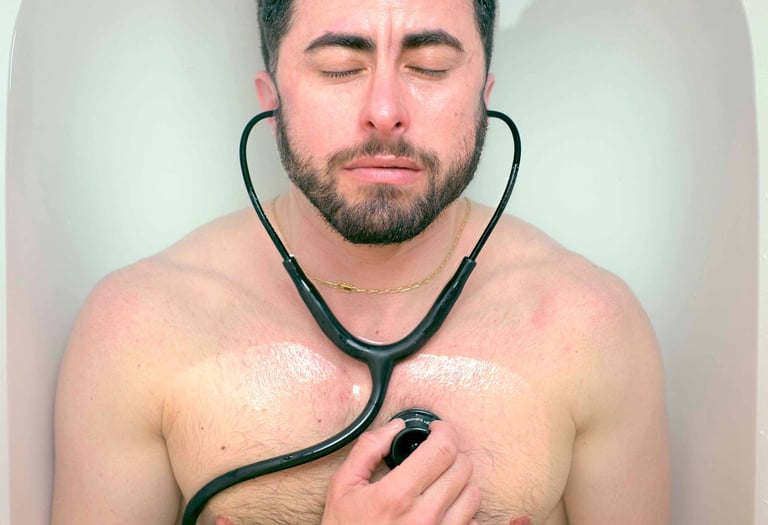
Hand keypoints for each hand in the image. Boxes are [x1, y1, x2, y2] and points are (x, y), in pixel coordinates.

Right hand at [322, 418, 481, 524]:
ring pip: (473, 494)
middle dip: (451, 453)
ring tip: (440, 481)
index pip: (442, 450)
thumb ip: (368, 450)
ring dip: (460, 481)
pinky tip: (443, 508)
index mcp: (397, 495)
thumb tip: (395, 427)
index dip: (444, 431)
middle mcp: (424, 517)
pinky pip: (474, 522)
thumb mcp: (343, 487)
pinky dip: (463, 511)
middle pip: (463, 468)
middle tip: (435, 455)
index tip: (437, 429)